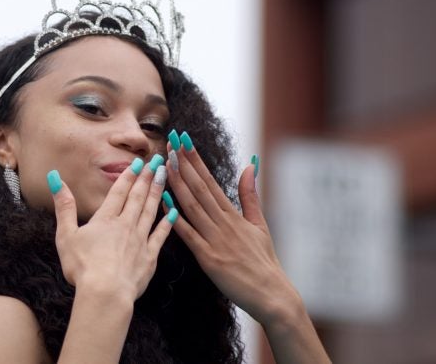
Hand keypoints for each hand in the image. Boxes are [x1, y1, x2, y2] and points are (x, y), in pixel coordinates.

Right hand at [48, 158, 172, 301]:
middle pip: (138, 197)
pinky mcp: (149, 257)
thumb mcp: (66, 235)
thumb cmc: (83, 266)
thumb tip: (55, 178)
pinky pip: (161, 235)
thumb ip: (64, 206)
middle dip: (147, 177)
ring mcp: (140, 240)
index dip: (128, 176)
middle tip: (158, 161)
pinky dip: (167, 223)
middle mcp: (126, 225)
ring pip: (151, 210)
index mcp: (105, 219)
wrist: (106, 292)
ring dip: (157, 192)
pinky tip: (173, 212)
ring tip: (165, 176)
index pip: (119, 192)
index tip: (138, 162)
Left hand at [165, 135, 300, 325]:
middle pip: (199, 187)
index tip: (184, 140)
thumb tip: (249, 165)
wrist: (271, 293)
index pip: (210, 180)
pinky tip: (164, 202)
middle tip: (170, 141)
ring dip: (178, 183)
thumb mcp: (259, 224)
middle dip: (183, 163)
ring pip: (192, 206)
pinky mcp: (209, 258)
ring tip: (165, 163)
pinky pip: (189, 235)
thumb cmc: (263, 261)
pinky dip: (176, 218)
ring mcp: (216, 239)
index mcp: (233, 214)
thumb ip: (250, 194)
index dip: (196, 159)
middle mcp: (224, 222)